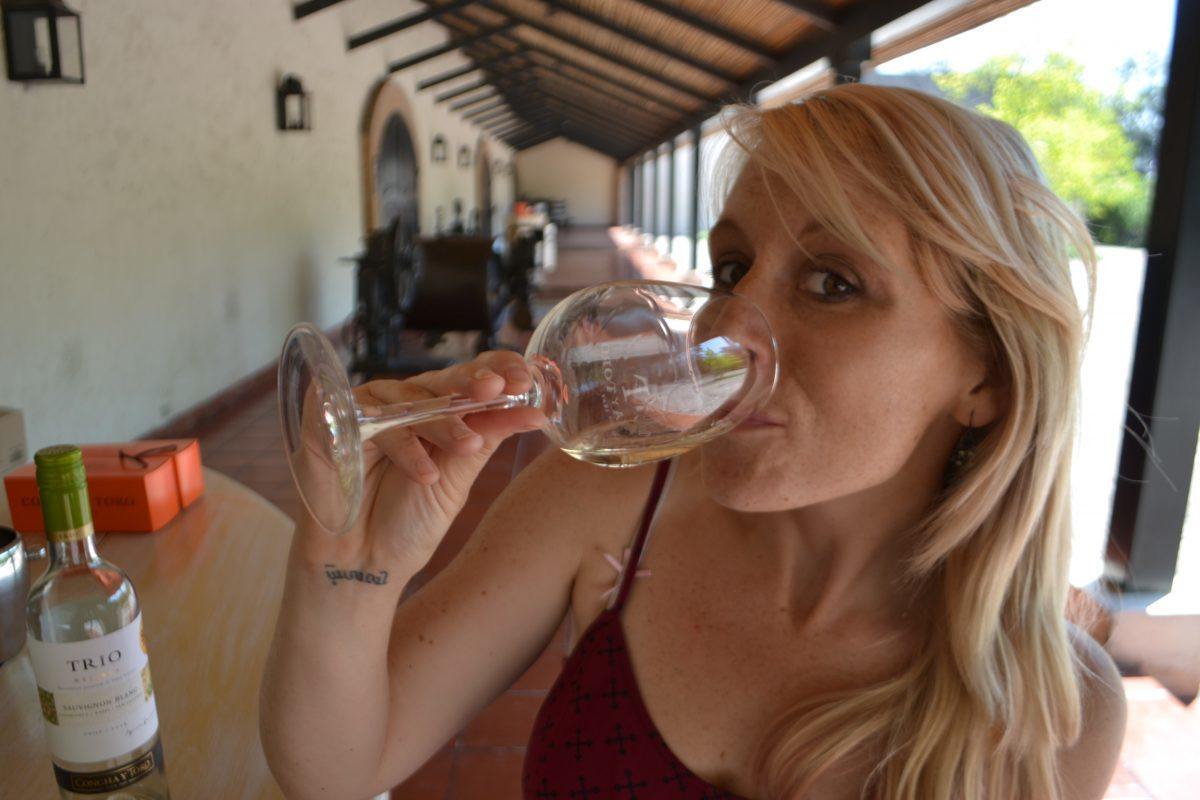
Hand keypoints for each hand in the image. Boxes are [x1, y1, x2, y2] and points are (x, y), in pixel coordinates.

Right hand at [293, 351, 548, 570]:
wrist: (363, 563)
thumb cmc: (409, 522)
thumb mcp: (458, 478)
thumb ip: (488, 438)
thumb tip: (536, 412)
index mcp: (438, 412)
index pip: (469, 377)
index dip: (496, 369)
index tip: (524, 378)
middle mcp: (404, 404)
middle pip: (440, 379)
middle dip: (471, 382)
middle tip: (496, 390)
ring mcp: (367, 409)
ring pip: (408, 398)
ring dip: (442, 422)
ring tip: (467, 449)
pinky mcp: (329, 417)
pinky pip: (369, 417)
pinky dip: (401, 445)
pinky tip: (423, 473)